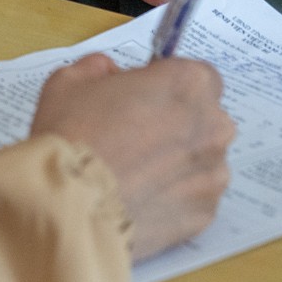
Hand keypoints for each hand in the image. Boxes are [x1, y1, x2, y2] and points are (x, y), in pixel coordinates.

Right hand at [29, 53, 232, 261]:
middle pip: (204, 118)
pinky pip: (195, 197)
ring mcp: (212, 172)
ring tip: (135, 173)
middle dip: (177, 124)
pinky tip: (140, 197)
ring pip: (201, 160)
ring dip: (177, 162)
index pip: (199, 76)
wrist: (70, 206)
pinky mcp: (205, 213)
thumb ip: (97, 68)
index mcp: (187, 83)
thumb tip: (105, 71)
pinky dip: (174, 196)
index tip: (147, 98)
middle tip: (136, 135)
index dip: (170, 86)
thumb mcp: (70, 82)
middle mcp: (211, 125)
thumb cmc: (72, 138)